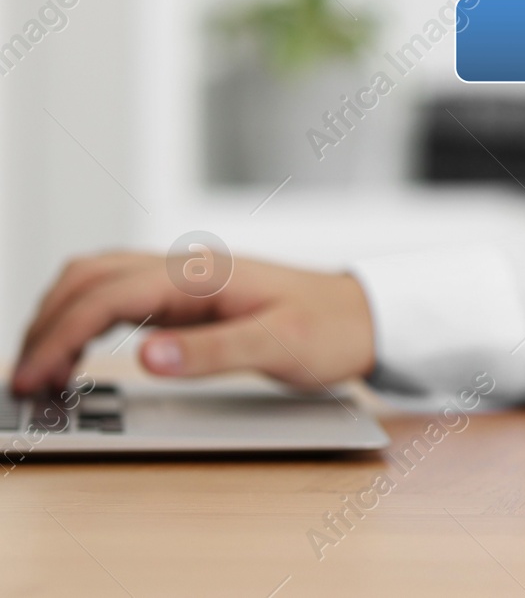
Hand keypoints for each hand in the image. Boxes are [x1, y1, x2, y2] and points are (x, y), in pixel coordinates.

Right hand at [11, 254, 375, 394]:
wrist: (366, 315)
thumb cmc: (331, 327)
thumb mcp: (279, 346)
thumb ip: (213, 352)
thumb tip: (147, 357)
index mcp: (200, 275)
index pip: (106, 296)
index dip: (59, 336)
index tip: (34, 378)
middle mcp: (186, 269)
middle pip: (88, 278)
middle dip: (46, 324)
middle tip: (26, 379)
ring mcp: (185, 280)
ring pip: (98, 281)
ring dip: (60, 317)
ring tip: (41, 369)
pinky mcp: (189, 298)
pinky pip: (119, 297)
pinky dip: (84, 319)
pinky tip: (78, 351)